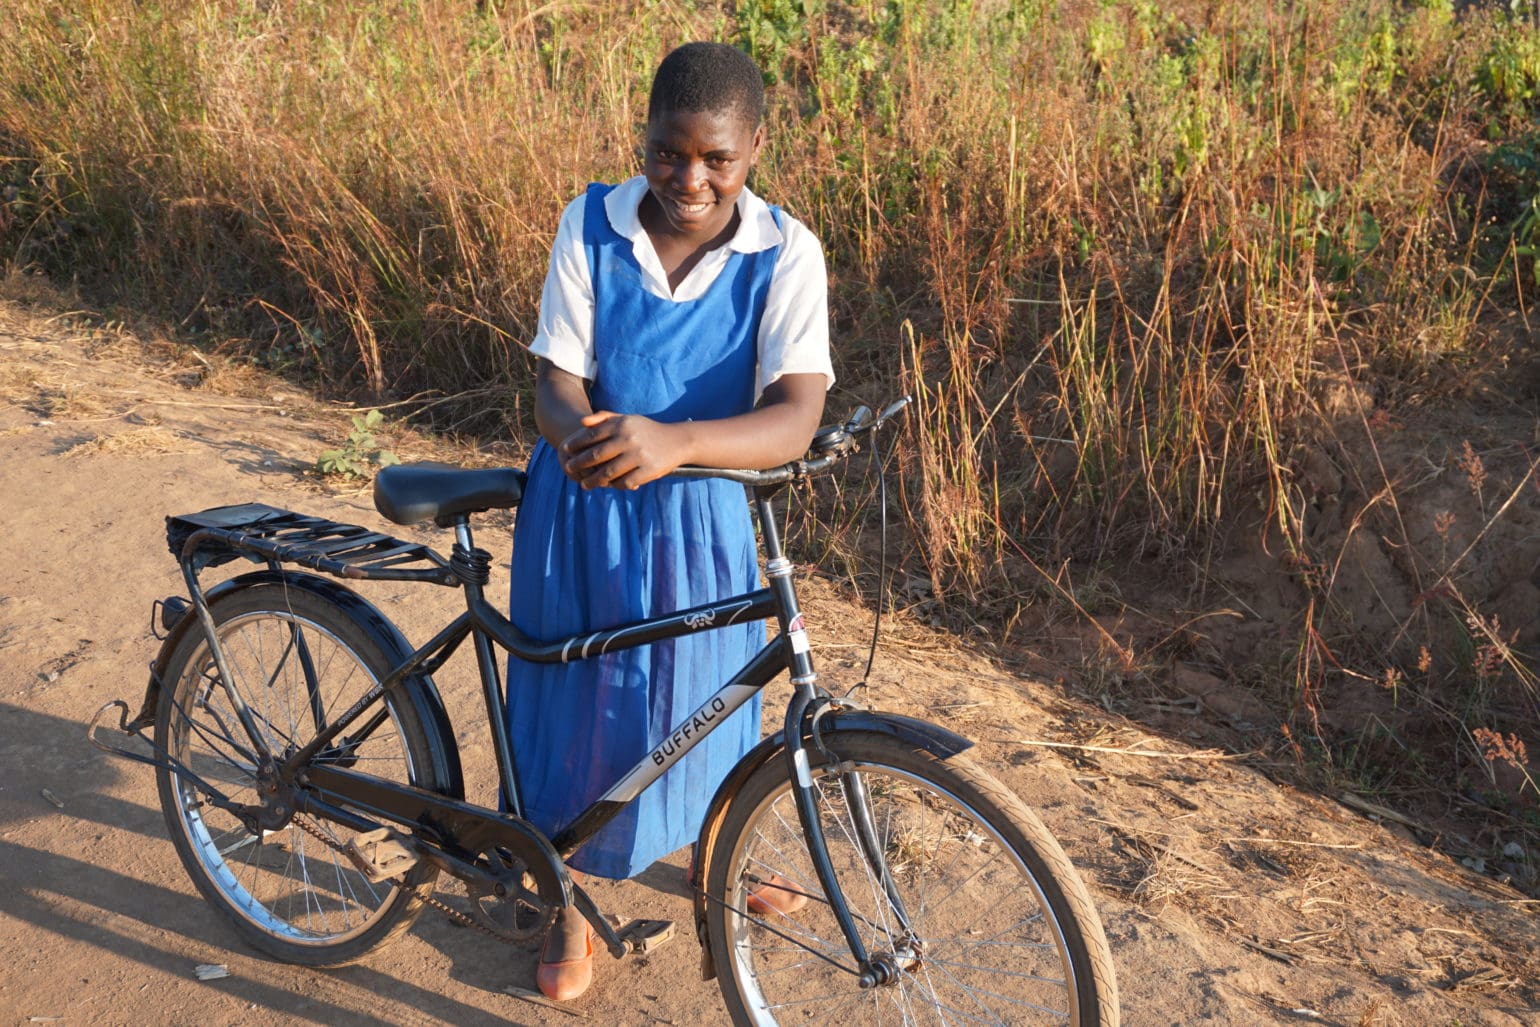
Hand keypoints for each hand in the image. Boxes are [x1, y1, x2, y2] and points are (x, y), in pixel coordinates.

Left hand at [558, 411, 691, 489]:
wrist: (677, 441)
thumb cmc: (647, 430)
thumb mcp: (627, 419)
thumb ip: (604, 418)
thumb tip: (581, 422)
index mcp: (622, 425)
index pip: (592, 435)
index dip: (576, 443)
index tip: (565, 450)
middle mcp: (629, 439)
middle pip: (597, 455)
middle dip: (579, 463)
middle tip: (568, 468)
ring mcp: (639, 456)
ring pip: (609, 472)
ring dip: (593, 480)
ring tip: (584, 484)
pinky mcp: (648, 471)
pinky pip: (625, 482)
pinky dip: (615, 486)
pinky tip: (608, 486)